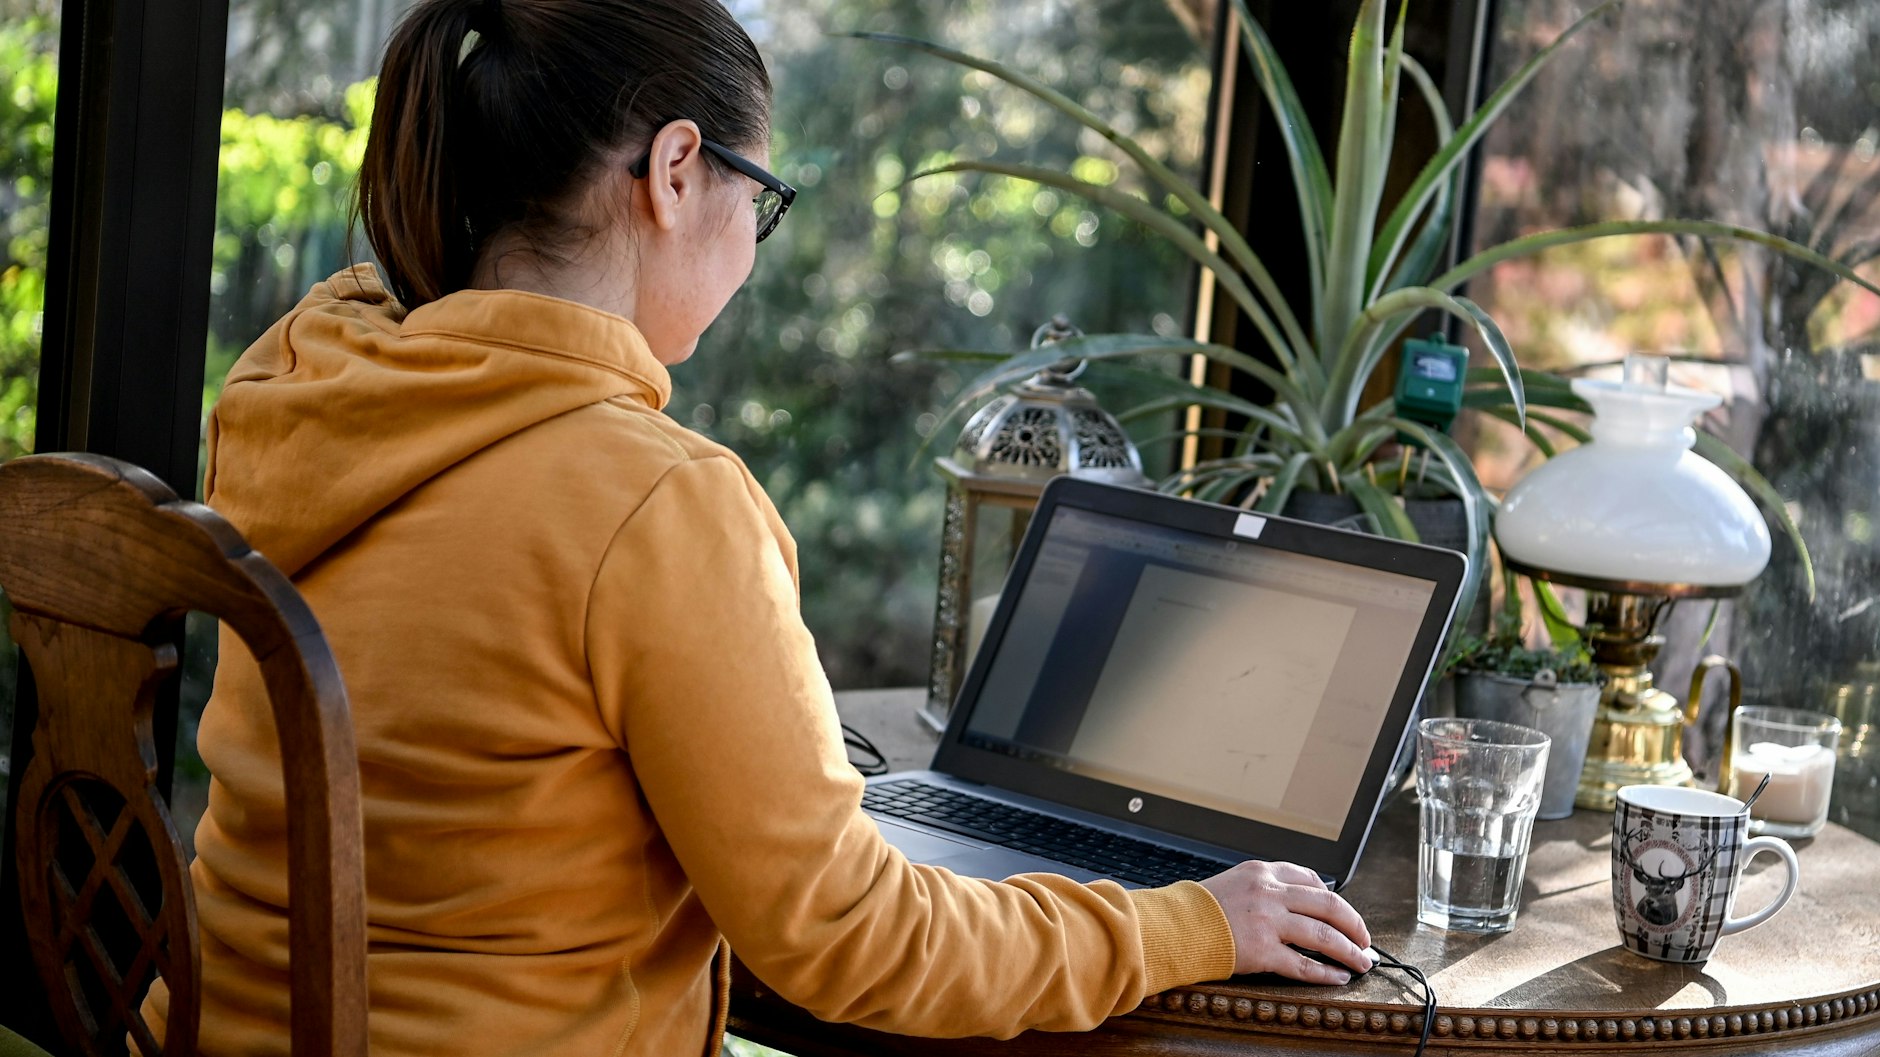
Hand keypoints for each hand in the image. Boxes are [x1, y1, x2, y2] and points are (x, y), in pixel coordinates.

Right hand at [1197, 860, 1370, 984]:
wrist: (1172, 927)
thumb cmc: (1198, 909)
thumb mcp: (1235, 882)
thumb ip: (1266, 887)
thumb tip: (1300, 900)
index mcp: (1263, 872)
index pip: (1312, 879)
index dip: (1336, 899)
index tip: (1345, 914)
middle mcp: (1270, 893)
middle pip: (1329, 905)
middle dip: (1355, 925)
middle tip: (1365, 940)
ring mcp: (1268, 922)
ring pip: (1325, 936)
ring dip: (1350, 951)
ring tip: (1361, 962)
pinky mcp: (1262, 952)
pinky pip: (1305, 965)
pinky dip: (1327, 974)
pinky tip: (1338, 978)